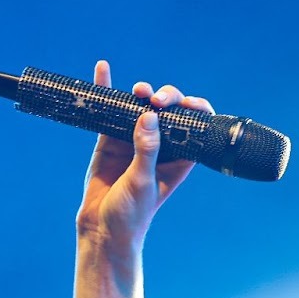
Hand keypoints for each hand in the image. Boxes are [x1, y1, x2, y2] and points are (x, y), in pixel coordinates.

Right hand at [75, 59, 215, 250]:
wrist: (102, 227)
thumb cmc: (132, 212)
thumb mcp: (143, 181)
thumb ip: (146, 150)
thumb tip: (149, 116)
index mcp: (181, 156)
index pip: (196, 125)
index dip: (195, 108)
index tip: (185, 104)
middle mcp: (162, 145)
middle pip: (170, 111)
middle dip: (167, 98)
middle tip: (155, 100)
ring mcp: (136, 139)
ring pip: (143, 106)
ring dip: (142, 93)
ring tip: (139, 90)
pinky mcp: (111, 138)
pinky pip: (112, 110)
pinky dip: (108, 90)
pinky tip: (103, 70)